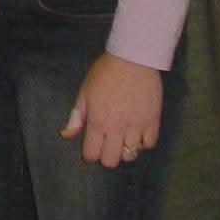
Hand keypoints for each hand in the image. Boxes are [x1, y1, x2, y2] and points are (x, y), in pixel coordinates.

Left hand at [60, 53, 161, 167]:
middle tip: (106, 146)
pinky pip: (149, 144)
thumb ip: (76, 117)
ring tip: (122, 139)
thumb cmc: (105, 73)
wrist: (132, 59)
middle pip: (111, 161)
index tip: (90, 151)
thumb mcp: (84, 93)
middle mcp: (117, 128)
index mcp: (97, 121)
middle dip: (106, 157)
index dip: (89, 156)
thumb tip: (66, 135)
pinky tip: (137, 134)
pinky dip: (143, 143)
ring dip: (124, 150)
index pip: (91, 154)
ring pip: (131, 155)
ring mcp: (136, 126)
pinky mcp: (153, 121)